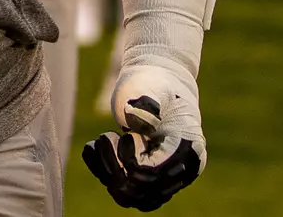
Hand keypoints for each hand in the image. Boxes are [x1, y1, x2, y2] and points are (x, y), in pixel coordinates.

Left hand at [83, 64, 205, 210]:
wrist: (156, 84)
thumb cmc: (152, 83)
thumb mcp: (149, 85)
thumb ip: (147, 99)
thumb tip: (141, 120)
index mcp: (187, 148)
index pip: (152, 174)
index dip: (129, 160)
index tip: (124, 135)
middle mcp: (182, 169)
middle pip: (142, 192)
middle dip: (115, 167)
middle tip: (107, 136)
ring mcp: (167, 177)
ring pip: (134, 199)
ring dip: (108, 174)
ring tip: (101, 141)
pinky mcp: (151, 179)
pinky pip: (128, 194)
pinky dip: (106, 176)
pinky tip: (95, 148)